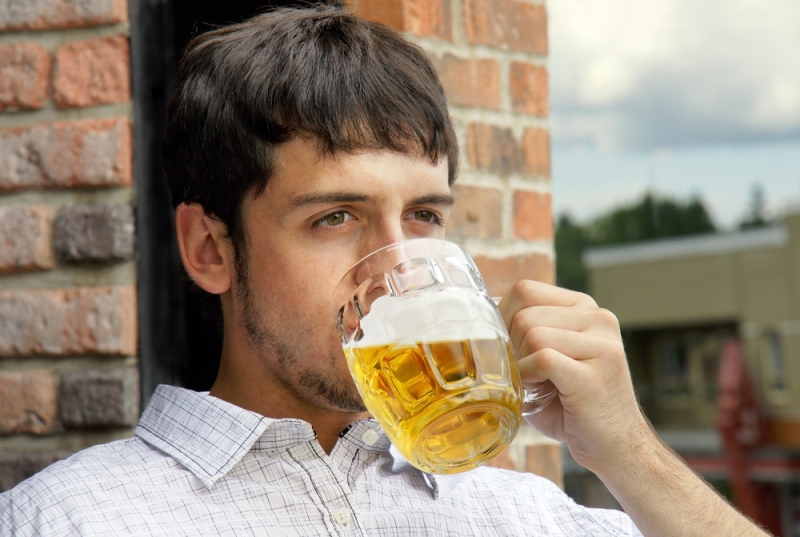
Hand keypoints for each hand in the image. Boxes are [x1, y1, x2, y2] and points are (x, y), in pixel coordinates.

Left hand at [498, 280, 651, 474]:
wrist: (616, 447)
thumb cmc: (572, 405)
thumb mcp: (548, 358)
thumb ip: (523, 334)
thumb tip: (479, 320)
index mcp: (584, 308)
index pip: (526, 290)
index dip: (503, 319)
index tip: (509, 349)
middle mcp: (598, 318)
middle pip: (525, 313)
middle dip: (511, 346)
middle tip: (524, 374)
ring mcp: (602, 344)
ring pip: (533, 334)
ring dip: (521, 365)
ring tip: (536, 385)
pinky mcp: (596, 372)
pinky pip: (543, 358)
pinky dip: (529, 377)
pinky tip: (539, 392)